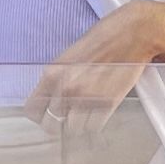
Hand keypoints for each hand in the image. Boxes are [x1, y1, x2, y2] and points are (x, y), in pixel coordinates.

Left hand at [29, 0, 164, 129]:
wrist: (133, 34)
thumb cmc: (104, 39)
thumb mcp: (69, 56)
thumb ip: (57, 79)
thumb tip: (51, 100)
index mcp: (53, 74)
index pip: (32, 110)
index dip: (39, 116)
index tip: (46, 115)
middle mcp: (67, 88)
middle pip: (51, 125)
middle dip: (59, 123)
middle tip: (68, 117)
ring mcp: (87, 98)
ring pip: (73, 129)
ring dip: (79, 124)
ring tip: (86, 111)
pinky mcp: (108, 103)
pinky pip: (94, 127)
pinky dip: (95, 124)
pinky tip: (98, 112)